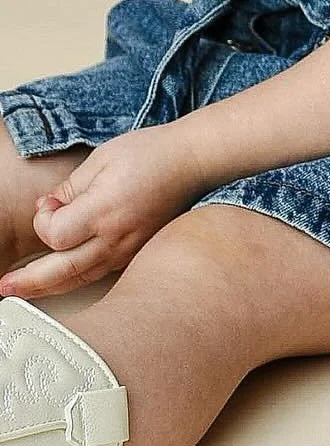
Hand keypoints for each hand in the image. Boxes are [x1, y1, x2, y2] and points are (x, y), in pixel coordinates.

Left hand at [0, 125, 204, 298]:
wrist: (194, 161)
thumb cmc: (149, 152)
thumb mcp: (101, 159)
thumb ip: (69, 189)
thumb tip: (49, 209)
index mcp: (104, 209)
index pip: (55, 235)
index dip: (42, 222)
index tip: (48, 205)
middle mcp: (117, 236)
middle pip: (62, 271)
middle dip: (28, 281)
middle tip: (5, 287)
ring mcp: (129, 249)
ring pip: (80, 278)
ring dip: (48, 287)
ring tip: (23, 292)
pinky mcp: (136, 252)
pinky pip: (100, 273)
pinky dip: (75, 279)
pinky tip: (61, 278)